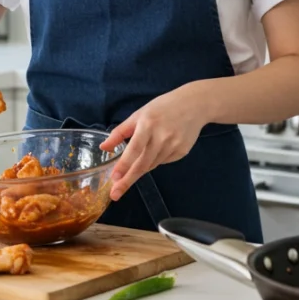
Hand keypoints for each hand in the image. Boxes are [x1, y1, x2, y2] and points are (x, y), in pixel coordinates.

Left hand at [99, 84, 210, 201]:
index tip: (114, 178)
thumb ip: (120, 132)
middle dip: (127, 180)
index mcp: (148, 124)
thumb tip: (104, 148)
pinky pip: (163, 161)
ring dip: (141, 167)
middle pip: (142, 164)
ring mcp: (174, 146)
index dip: (124, 164)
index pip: (134, 148)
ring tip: (140, 157)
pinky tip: (159, 147)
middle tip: (115, 194)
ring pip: (152, 165)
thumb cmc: (162, 108)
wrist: (194, 105)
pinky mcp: (182, 152)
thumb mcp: (139, 114)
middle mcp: (162, 137)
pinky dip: (155, 159)